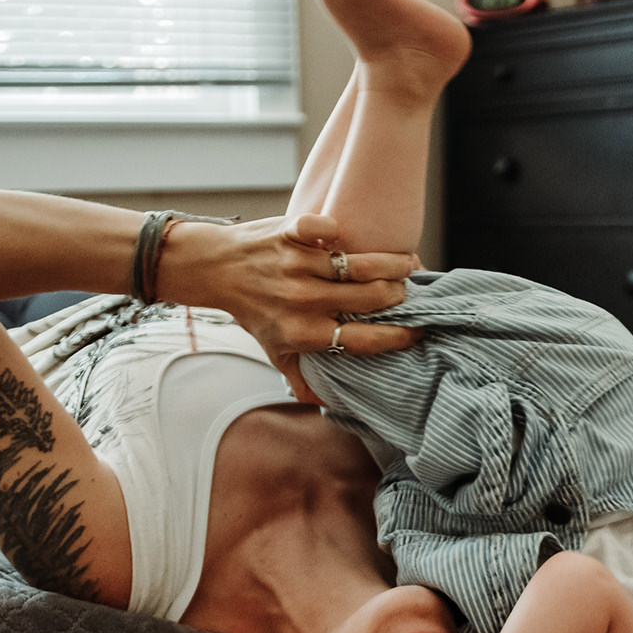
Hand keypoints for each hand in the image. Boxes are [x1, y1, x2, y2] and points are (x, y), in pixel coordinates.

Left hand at [153, 212, 422, 403]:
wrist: (215, 270)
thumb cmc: (254, 312)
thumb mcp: (275, 351)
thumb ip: (302, 379)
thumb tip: (326, 405)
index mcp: (305, 333)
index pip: (365, 339)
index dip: (399, 335)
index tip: (417, 330)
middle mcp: (303, 301)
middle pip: (373, 297)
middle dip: (400, 295)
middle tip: (407, 292)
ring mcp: (296, 266)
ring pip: (361, 263)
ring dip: (391, 262)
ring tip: (405, 264)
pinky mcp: (289, 233)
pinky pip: (324, 227)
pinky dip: (339, 229)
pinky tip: (352, 236)